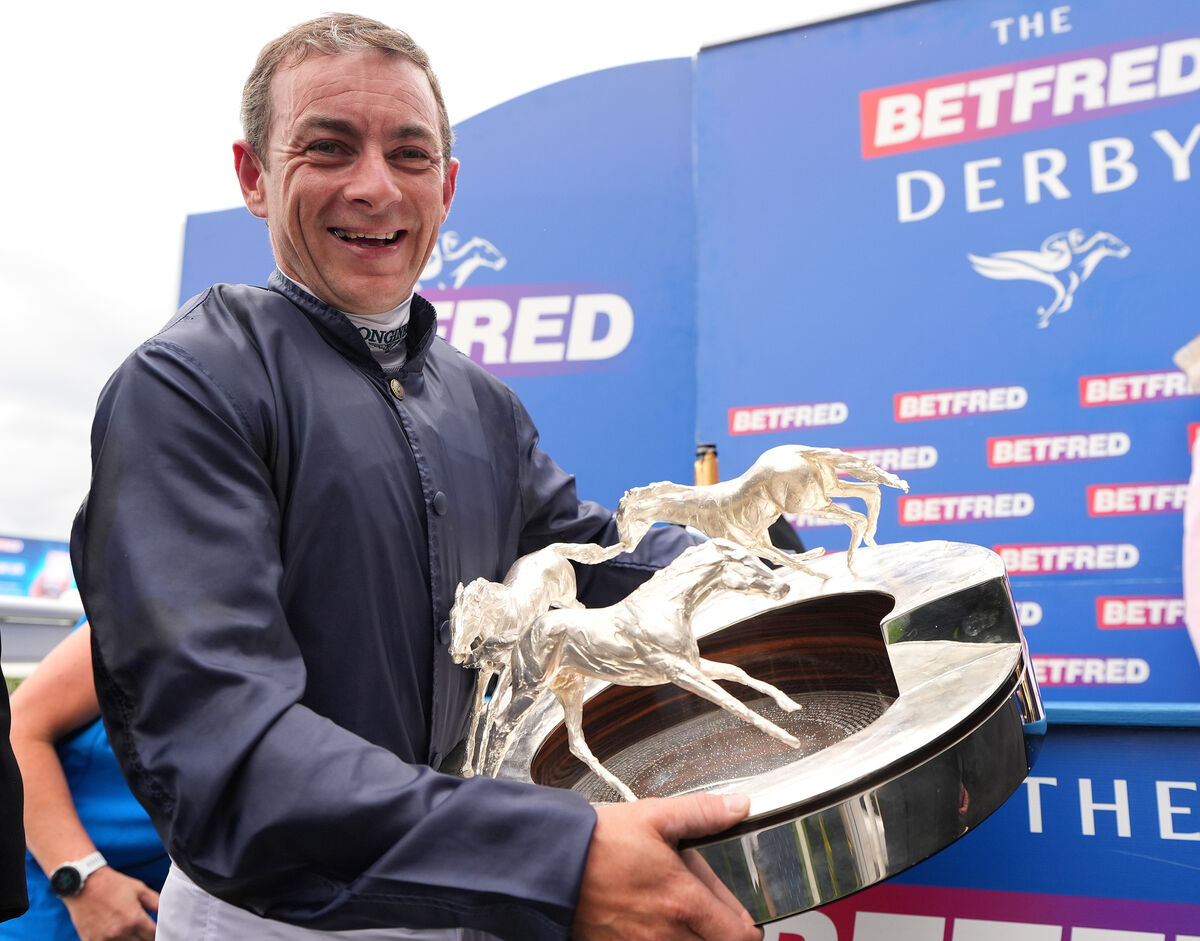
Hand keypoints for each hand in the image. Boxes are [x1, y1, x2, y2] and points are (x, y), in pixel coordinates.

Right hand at [64, 866, 158, 940]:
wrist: (84, 884)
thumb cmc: (113, 884)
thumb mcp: (139, 889)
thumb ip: (155, 902)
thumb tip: (166, 913)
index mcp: (134, 919)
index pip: (153, 936)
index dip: (158, 935)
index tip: (158, 933)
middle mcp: (120, 932)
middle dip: (144, 939)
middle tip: (144, 933)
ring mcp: (103, 939)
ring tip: (131, 933)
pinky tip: (116, 936)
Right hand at [572, 792, 762, 940]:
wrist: (551, 865)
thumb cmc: (598, 843)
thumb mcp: (654, 817)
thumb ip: (702, 813)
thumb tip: (738, 807)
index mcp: (683, 901)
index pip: (740, 935)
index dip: (747, 926)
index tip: (744, 919)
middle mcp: (667, 935)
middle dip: (722, 934)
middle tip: (714, 917)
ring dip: (694, 937)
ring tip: (683, 917)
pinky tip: (655, 924)